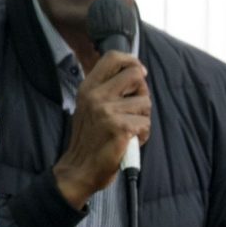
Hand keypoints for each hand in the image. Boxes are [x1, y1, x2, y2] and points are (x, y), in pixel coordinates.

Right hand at [53, 51, 150, 209]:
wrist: (80, 169)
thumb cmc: (89, 139)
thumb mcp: (88, 106)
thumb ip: (106, 89)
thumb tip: (135, 73)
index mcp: (88, 88)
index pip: (113, 57)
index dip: (132, 61)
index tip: (139, 72)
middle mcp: (96, 96)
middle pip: (136, 75)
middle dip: (142, 92)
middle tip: (134, 108)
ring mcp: (107, 111)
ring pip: (145, 102)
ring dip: (143, 117)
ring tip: (129, 129)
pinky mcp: (120, 128)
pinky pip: (146, 123)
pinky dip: (143, 135)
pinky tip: (130, 141)